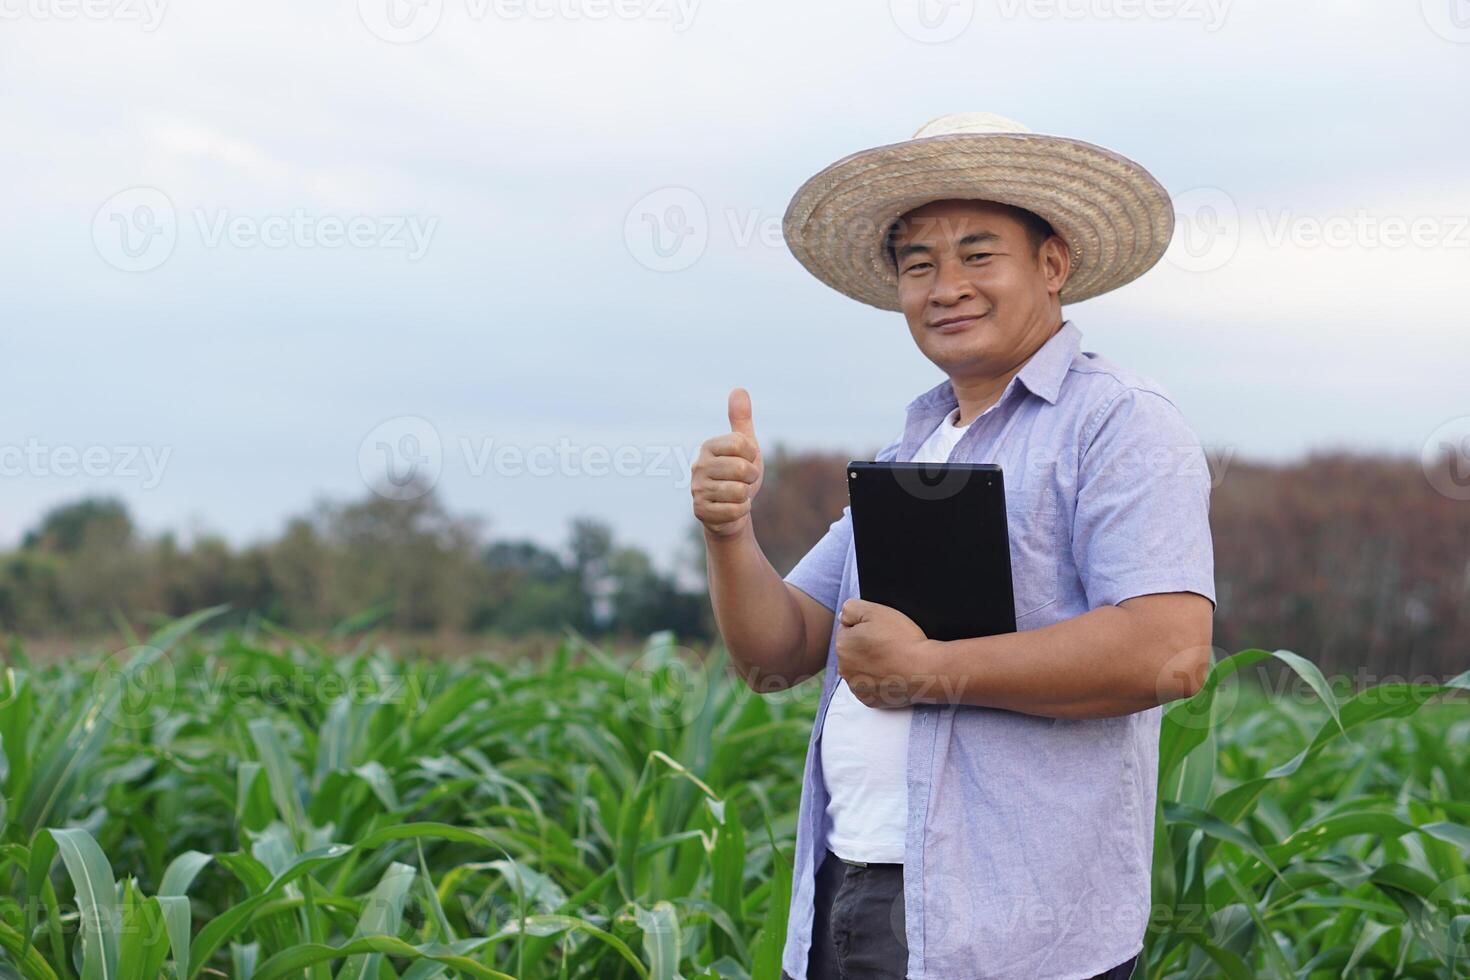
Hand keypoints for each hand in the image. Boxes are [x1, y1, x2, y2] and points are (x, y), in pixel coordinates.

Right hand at [691, 387, 764, 538]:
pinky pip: (735, 510)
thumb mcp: (745, 447)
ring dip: (745, 496)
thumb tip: (739, 389)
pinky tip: (731, 508)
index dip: (752, 456)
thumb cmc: (739, 476)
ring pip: (739, 491)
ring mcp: (697, 489)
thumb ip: (741, 420)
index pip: (741, 444)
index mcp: (708, 446)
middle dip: (751, 478)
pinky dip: (741, 511)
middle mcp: (698, 466)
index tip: (746, 461)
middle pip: (741, 469)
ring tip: (737, 494)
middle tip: (743, 481)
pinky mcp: (700, 511)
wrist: (732, 510)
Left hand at [835, 599, 932, 707]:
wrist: (924, 669)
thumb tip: (843, 618)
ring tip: (892, 659)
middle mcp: (844, 668)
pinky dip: (879, 681)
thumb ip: (850, 609)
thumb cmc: (901, 639)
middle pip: (853, 651)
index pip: (848, 630)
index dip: (866, 627)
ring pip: (861, 669)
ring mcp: (856, 686)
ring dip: (871, 664)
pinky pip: (870, 686)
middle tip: (888, 644)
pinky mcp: (869, 700)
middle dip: (865, 646)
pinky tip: (892, 674)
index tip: (882, 631)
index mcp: (842, 645)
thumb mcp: (874, 610)